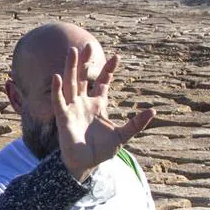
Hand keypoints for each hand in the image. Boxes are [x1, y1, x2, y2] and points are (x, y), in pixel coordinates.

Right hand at [52, 46, 154, 181]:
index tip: (117, 56)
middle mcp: (84, 103)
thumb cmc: (101, 150)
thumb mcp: (123, 136)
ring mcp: (73, 109)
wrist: (86, 164)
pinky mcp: (63, 118)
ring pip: (70, 84)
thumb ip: (135, 123)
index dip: (108, 70)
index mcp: (98, 105)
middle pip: (83, 78)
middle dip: (85, 62)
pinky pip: (58, 101)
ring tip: (72, 53)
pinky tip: (58, 77)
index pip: (102, 82)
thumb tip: (152, 111)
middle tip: (88, 45)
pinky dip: (57, 90)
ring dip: (70, 69)